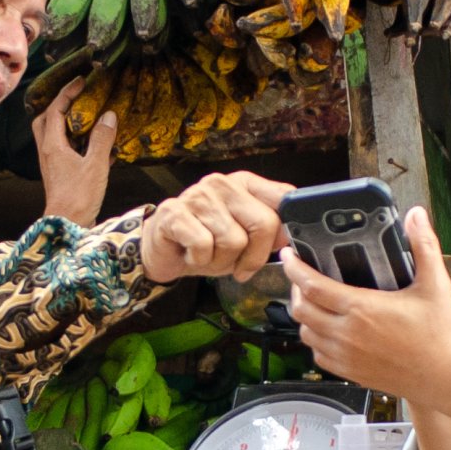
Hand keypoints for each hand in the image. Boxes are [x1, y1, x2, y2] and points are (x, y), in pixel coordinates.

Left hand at [37, 81, 115, 226]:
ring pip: (52, 136)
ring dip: (65, 124)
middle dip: (57, 106)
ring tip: (84, 118)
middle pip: (45, 121)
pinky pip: (64, 152)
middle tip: (75, 99)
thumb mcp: (95, 165)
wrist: (67, 226)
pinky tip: (94, 146)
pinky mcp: (59, 175)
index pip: (55, 110)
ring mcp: (51, 164)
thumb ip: (101, 139)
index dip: (67, 93)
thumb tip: (108, 116)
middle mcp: (47, 152)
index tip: (81, 82)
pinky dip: (75, 143)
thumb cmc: (79, 197)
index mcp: (53, 145)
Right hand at [139, 171, 289, 283]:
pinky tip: (191, 254)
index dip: (286, 229)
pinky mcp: (174, 212)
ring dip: (222, 262)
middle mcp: (223, 183)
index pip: (283, 197)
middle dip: (254, 257)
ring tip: (208, 257)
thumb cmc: (207, 243)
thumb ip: (269, 229)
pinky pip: (203, 246)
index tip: (277, 248)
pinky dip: (200, 260)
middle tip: (238, 266)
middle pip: (264, 224)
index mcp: (245, 183)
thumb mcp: (244, 236)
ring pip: (233, 241)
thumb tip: (289, 236)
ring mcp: (198, 195)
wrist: (162, 250)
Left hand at [282, 207, 450, 401]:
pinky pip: (318, 356)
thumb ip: (423, 246)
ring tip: (313, 302)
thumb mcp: (435, 284)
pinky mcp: (351, 373)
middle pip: (301, 309)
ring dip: (304, 316)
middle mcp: (347, 334)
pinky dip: (316, 340)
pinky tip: (327, 331)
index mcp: (362, 309)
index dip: (294, 267)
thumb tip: (416, 216)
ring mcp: (346, 356)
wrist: (446, 377)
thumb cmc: (441, 336)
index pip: (312, 286)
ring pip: (306, 334)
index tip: (289, 255)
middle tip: (302, 277)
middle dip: (295, 289)